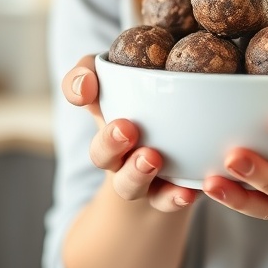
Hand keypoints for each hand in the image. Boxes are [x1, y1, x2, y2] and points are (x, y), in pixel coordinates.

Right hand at [62, 54, 198, 211]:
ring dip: (136, 174)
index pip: (83, 94)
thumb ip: (106, 67)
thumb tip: (86, 82)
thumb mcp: (138, 72)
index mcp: (107, 110)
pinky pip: (167, 201)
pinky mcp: (169, 193)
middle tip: (126, 128)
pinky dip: (174, 197)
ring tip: (152, 158)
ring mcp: (142, 175)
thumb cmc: (159, 101)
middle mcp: (117, 149)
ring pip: (129, 186)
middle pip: (101, 155)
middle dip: (109, 144)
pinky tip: (186, 191)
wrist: (189, 149)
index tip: (87, 91)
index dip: (78, 90)